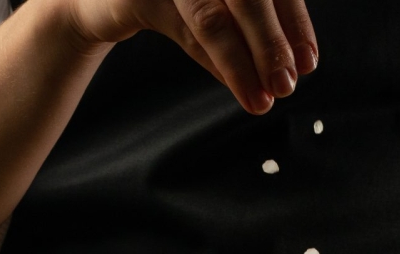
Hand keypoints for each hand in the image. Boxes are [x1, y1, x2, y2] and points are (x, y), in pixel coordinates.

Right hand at [62, 0, 317, 113]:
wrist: (90, 1)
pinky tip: (236, 84)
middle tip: (289, 85)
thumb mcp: (207, 21)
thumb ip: (241, 40)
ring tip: (264, 98)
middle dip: (272, 44)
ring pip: (215, 15)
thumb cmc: (160, 4)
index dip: (294, 22)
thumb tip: (282, 78)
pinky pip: (184, 24)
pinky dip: (215, 58)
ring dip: (244, 61)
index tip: (309, 62)